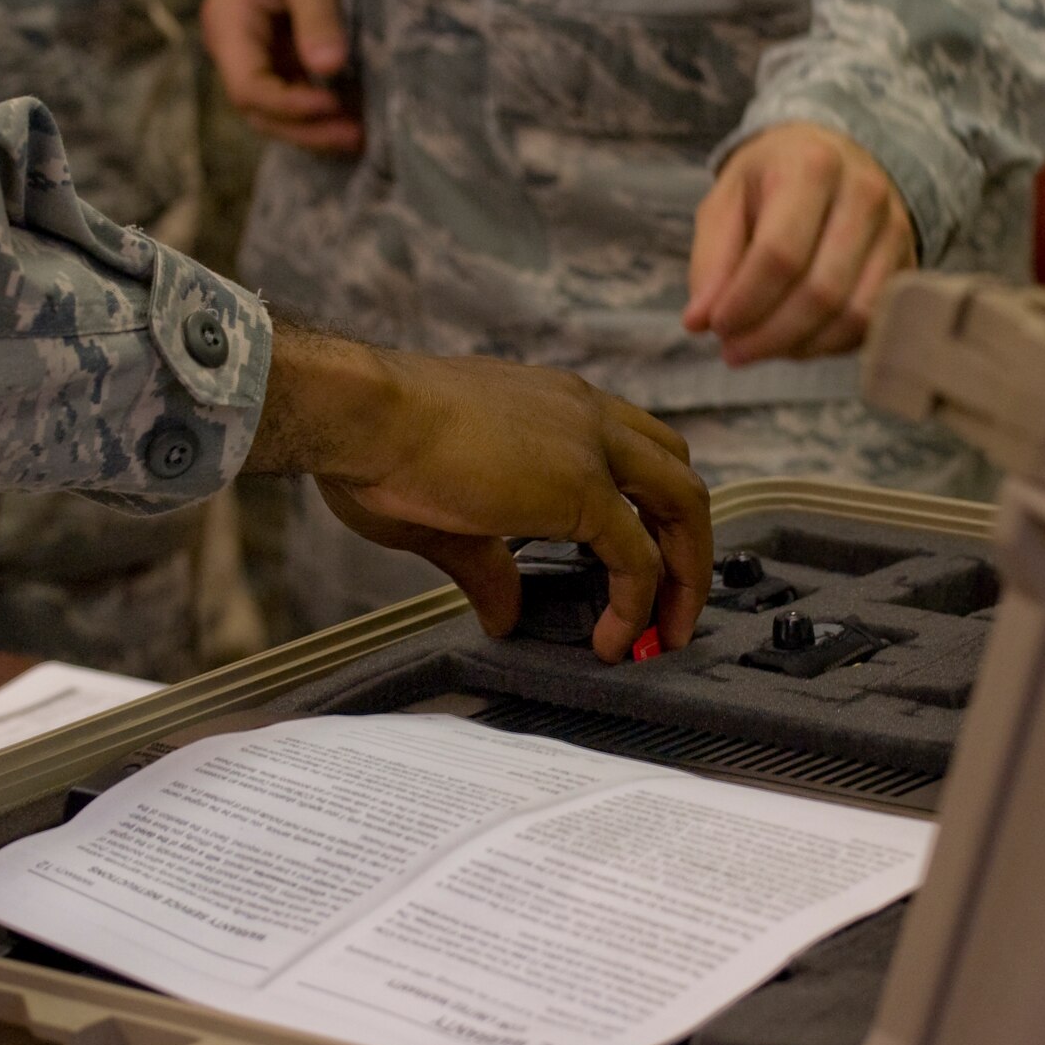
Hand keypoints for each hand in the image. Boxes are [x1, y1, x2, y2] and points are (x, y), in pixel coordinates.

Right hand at [201, 0, 361, 153]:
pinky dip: (320, 112)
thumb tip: (329, 68)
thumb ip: (318, 15)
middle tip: (354, 136)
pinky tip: (352, 117)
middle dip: (305, 129)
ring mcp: (254, 57)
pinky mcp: (276, 59)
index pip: (248, 87)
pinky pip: (292, 96)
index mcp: (228, 24)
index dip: (289, 106)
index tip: (332, 104)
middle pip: (259, 110)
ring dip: (314, 129)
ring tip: (358, 135)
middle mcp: (233, 48)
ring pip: (275, 112)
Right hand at [246, 326, 712, 662]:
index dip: (645, 509)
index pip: (632, 449)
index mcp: (552, 405)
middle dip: (685, 542)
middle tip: (675, 604)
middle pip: (676, 472)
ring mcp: (590, 447)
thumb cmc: (376, 446)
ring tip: (668, 632)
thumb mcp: (444, 515)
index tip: (633, 564)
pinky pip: (638, 558)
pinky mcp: (583, 490)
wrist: (359, 414)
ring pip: (682, 505)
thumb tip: (503, 614)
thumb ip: (488, 564)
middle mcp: (583, 414)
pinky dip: (637, 603)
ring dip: (685, 573)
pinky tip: (613, 639)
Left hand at [684, 122, 915, 363]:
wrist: (833, 155)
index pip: (780, 254)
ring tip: (759, 347)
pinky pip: (871, 324)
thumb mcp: (725, 203)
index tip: (715, 327)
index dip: (745, 302)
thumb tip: (699, 321)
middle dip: (768, 334)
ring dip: (798, 346)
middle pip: (820, 291)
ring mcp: (895, 230)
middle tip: (732, 350)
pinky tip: (795, 341)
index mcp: (811, 167)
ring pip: (852, 315)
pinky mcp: (907, 262)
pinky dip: (828, 345)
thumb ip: (710, 261)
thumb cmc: (770, 182)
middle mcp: (864, 194)